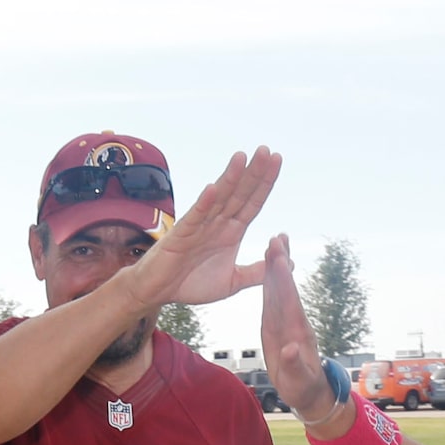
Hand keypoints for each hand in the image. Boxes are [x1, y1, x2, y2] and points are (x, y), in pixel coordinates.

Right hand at [125, 148, 282, 309]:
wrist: (159, 294)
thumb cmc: (191, 284)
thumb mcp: (232, 282)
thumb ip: (256, 272)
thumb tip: (285, 264)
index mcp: (231, 232)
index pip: (252, 202)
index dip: (265, 182)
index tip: (277, 160)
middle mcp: (217, 224)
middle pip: (239, 193)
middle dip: (253, 173)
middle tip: (267, 150)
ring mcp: (199, 226)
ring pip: (219, 199)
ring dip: (230, 178)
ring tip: (242, 157)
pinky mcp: (181, 236)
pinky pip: (195, 217)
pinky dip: (204, 204)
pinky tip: (213, 189)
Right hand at [261, 236, 347, 426]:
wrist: (309, 391)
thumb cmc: (303, 388)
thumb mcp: (298, 381)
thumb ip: (293, 364)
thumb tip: (289, 349)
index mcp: (297, 332)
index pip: (289, 301)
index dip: (284, 280)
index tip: (280, 259)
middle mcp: (292, 321)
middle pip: (285, 288)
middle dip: (281, 263)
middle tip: (278, 237)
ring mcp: (285, 321)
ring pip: (279, 289)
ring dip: (277, 266)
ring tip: (275, 242)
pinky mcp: (277, 324)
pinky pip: (273, 298)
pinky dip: (271, 280)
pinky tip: (269, 265)